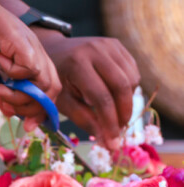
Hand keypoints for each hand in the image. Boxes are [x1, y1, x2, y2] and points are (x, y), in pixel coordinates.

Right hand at [0, 0, 61, 123]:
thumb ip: (0, 87)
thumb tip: (9, 110)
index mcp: (29, 57)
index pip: (48, 90)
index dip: (41, 110)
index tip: (27, 125)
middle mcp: (35, 50)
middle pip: (51, 90)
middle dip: (31, 108)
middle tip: (6, 108)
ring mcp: (30, 44)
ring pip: (44, 83)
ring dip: (20, 96)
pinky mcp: (21, 40)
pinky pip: (30, 68)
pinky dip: (14, 72)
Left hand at [38, 33, 139, 149]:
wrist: (54, 51)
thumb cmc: (57, 80)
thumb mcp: (62, 101)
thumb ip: (84, 120)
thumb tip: (108, 142)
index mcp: (77, 63)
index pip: (101, 97)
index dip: (110, 123)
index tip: (113, 142)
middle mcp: (95, 49)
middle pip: (122, 87)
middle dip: (124, 113)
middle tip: (118, 130)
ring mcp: (107, 44)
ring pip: (131, 80)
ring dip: (127, 102)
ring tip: (113, 113)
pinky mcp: (116, 44)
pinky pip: (133, 72)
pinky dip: (129, 89)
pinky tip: (114, 95)